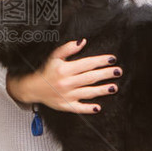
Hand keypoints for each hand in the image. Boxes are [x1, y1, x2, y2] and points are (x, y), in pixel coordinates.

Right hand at [6, 38, 120, 113]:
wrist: (33, 88)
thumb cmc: (45, 71)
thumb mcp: (54, 57)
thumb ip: (68, 48)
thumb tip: (82, 41)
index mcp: (65, 69)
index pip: (87, 64)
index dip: (100, 61)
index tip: (112, 59)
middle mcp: (67, 83)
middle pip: (90, 77)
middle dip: (106, 74)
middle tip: (118, 71)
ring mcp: (67, 95)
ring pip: (88, 92)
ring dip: (102, 90)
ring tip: (114, 87)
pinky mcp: (65, 105)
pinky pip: (79, 108)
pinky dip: (88, 109)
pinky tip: (98, 107)